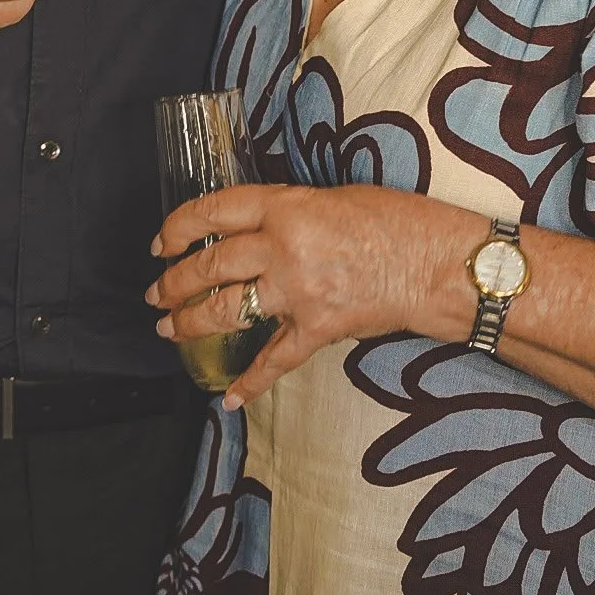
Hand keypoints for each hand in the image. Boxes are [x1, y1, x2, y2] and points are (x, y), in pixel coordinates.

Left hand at [145, 182, 475, 408]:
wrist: (439, 263)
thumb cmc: (395, 220)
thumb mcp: (332, 197)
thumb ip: (288, 212)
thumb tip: (252, 228)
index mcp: (286, 207)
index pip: (214, 211)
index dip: (178, 226)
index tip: (160, 241)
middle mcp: (283, 248)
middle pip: (210, 265)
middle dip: (174, 282)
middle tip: (155, 293)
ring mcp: (299, 292)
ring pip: (227, 310)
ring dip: (191, 322)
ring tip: (169, 329)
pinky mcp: (318, 329)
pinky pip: (274, 360)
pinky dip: (250, 382)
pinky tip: (228, 397)